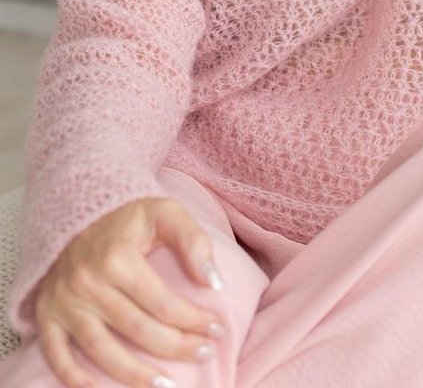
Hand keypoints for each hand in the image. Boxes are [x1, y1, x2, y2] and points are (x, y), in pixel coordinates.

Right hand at [32, 196, 225, 387]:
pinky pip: (57, 356)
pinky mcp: (46, 315)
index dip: (193, 320)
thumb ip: (193, 241)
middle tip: (204, 354)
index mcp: (118, 257)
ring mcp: (64, 302)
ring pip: (102, 351)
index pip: (162, 302)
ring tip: (165, 386)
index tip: (217, 331)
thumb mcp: (165, 212)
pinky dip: (75, 379)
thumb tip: (214, 283)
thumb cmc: (128, 216)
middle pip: (137, 330)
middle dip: (175, 348)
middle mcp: (87, 283)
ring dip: (135, 376)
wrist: (78, 210)